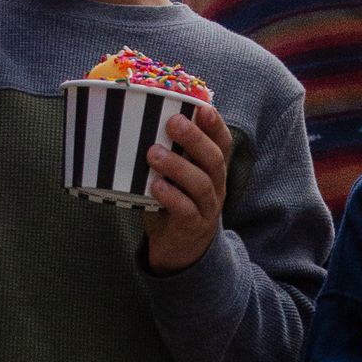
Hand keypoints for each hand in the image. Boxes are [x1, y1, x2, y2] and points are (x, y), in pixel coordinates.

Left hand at [143, 104, 231, 274]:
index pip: (222, 144)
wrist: (180, 252)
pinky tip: (155, 186)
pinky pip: (186, 210)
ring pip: (201, 184)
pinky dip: (171, 196)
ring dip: (178, 166)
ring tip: (153, 153)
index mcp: (213, 170)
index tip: (202, 108)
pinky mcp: (193, 227)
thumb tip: (139, 119)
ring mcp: (207, 208)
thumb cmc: (173, 205)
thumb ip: (168, 153)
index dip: (215, 126)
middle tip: (173, 123)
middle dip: (195, 138)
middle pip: (214, 159)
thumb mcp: (175, 177)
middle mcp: (216, 186)